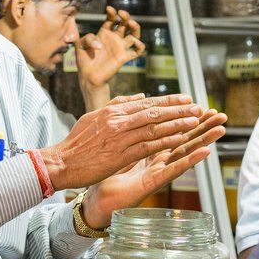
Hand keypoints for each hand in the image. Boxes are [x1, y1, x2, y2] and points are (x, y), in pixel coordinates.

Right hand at [38, 94, 206, 190]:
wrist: (61, 162)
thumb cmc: (77, 143)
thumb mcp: (94, 117)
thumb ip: (118, 105)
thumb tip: (141, 96)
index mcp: (112, 111)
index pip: (146, 102)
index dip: (168, 100)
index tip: (186, 98)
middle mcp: (117, 121)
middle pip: (154, 112)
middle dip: (178, 109)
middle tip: (197, 107)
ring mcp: (119, 138)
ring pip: (153, 128)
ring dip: (176, 124)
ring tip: (194, 121)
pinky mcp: (120, 156)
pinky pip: (147, 147)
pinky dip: (165, 142)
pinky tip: (179, 140)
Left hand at [77, 6, 144, 94]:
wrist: (88, 76)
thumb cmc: (84, 60)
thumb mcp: (80, 45)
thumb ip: (87, 38)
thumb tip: (99, 43)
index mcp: (104, 33)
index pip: (111, 19)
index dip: (112, 13)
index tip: (109, 9)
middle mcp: (114, 38)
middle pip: (124, 24)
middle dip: (126, 16)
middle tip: (122, 14)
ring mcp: (120, 47)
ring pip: (133, 35)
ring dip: (135, 28)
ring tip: (131, 23)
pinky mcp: (124, 57)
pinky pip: (136, 51)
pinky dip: (140, 46)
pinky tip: (136, 43)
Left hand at [82, 110, 227, 228]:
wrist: (96, 197)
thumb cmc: (105, 174)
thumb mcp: (117, 147)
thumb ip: (130, 131)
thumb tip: (136, 110)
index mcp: (149, 149)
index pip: (172, 130)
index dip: (187, 119)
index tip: (203, 106)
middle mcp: (157, 160)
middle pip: (184, 140)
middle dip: (203, 127)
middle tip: (221, 115)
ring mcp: (157, 172)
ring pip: (184, 153)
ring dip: (203, 141)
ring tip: (220, 130)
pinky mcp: (154, 183)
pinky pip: (173, 170)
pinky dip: (190, 161)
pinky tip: (204, 152)